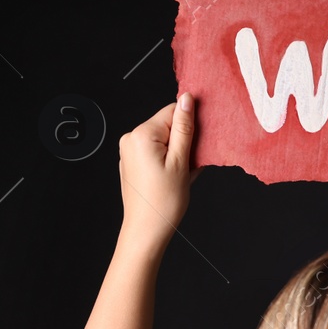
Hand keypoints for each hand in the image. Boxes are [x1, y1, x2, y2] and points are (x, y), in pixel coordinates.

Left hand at [118, 94, 199, 252]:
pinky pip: (155, 151)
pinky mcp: (131, 161)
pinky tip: (173, 177)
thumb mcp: (181, 161)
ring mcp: (129, 150)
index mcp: (141, 135)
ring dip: (178, 152)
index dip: (190, 125)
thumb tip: (187, 99)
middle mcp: (130, 138)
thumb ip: (184, 128)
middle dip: (184, 141)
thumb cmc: (164, 201)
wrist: (146, 229)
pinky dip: (168, 159)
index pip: (172, 111)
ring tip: (181, 174)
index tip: (198, 144)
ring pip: (163, 139)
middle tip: (189, 165)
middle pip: (167, 125)